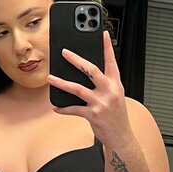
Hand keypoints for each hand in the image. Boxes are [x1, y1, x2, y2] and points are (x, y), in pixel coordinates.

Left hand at [47, 30, 132, 147]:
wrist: (122, 137)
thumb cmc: (117, 115)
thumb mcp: (116, 96)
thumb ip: (105, 84)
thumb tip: (85, 72)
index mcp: (116, 84)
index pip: (111, 62)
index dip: (107, 47)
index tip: (103, 34)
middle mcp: (110, 91)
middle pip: (91, 70)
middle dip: (76, 60)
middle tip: (64, 52)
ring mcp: (101, 103)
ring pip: (78, 88)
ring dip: (61, 83)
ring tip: (50, 78)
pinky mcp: (93, 115)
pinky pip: (74, 109)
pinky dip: (63, 108)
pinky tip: (56, 106)